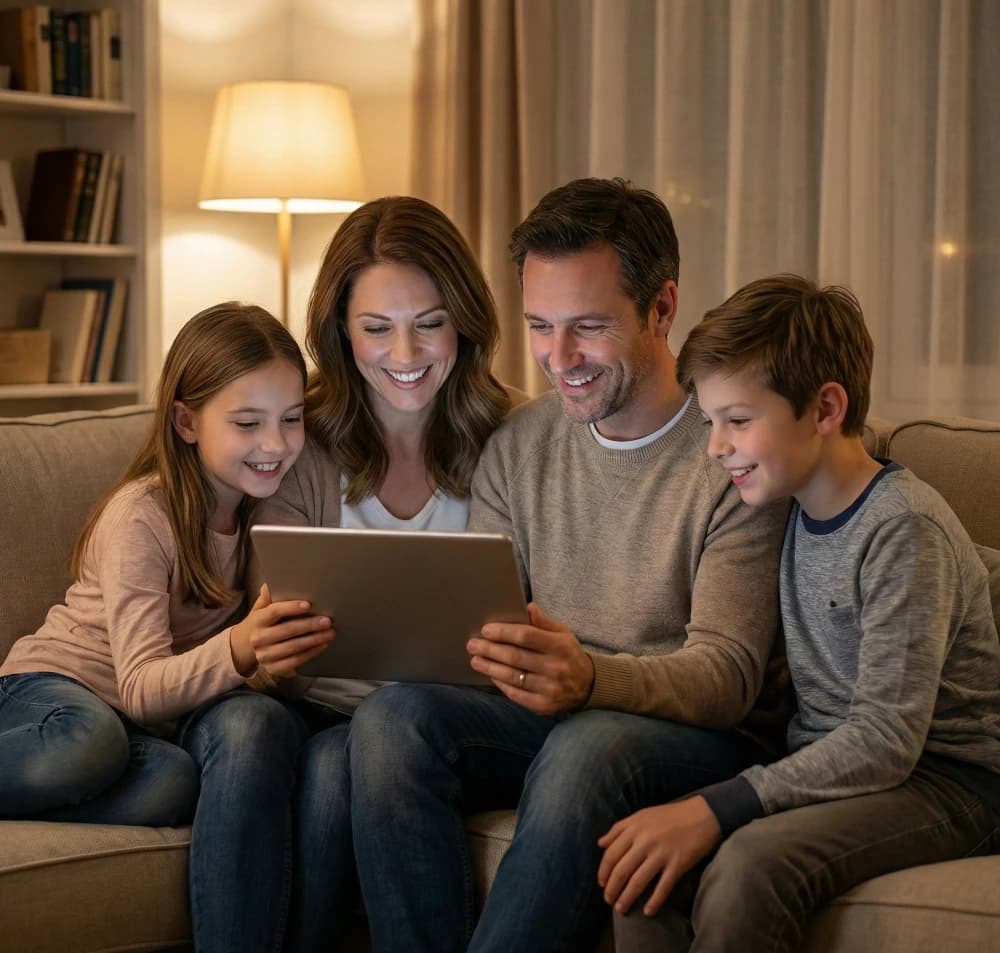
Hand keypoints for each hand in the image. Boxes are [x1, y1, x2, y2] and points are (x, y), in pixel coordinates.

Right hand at [230, 584, 333, 676]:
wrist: (246, 647)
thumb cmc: (262, 623)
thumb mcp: (261, 609)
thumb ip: (267, 598)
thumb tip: (269, 584)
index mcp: (257, 620)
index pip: (274, 612)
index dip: (291, 608)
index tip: (308, 604)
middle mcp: (258, 639)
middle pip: (287, 630)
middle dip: (309, 625)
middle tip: (327, 621)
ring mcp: (265, 655)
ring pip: (292, 647)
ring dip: (314, 640)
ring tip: (330, 633)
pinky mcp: (273, 668)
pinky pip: (295, 661)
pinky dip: (310, 653)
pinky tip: (322, 645)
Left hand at [466, 602, 594, 714]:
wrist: (589, 686)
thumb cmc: (569, 654)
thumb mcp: (563, 634)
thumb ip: (544, 621)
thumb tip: (527, 607)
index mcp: (560, 646)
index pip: (526, 636)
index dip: (503, 632)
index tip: (486, 630)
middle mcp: (555, 668)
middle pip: (515, 657)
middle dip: (490, 650)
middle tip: (472, 644)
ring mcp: (549, 689)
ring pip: (513, 676)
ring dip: (490, 668)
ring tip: (475, 660)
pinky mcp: (543, 705)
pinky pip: (516, 694)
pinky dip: (501, 684)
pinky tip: (491, 675)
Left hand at [597, 796, 720, 915]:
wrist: (702, 814)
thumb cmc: (670, 815)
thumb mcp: (641, 815)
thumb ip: (619, 828)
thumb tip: (600, 843)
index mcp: (634, 828)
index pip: (611, 854)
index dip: (603, 872)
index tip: (602, 884)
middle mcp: (645, 841)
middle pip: (621, 870)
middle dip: (612, 889)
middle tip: (608, 901)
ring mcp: (661, 853)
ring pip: (638, 881)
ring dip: (627, 898)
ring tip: (621, 909)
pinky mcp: (678, 864)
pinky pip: (663, 887)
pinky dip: (654, 902)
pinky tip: (648, 912)